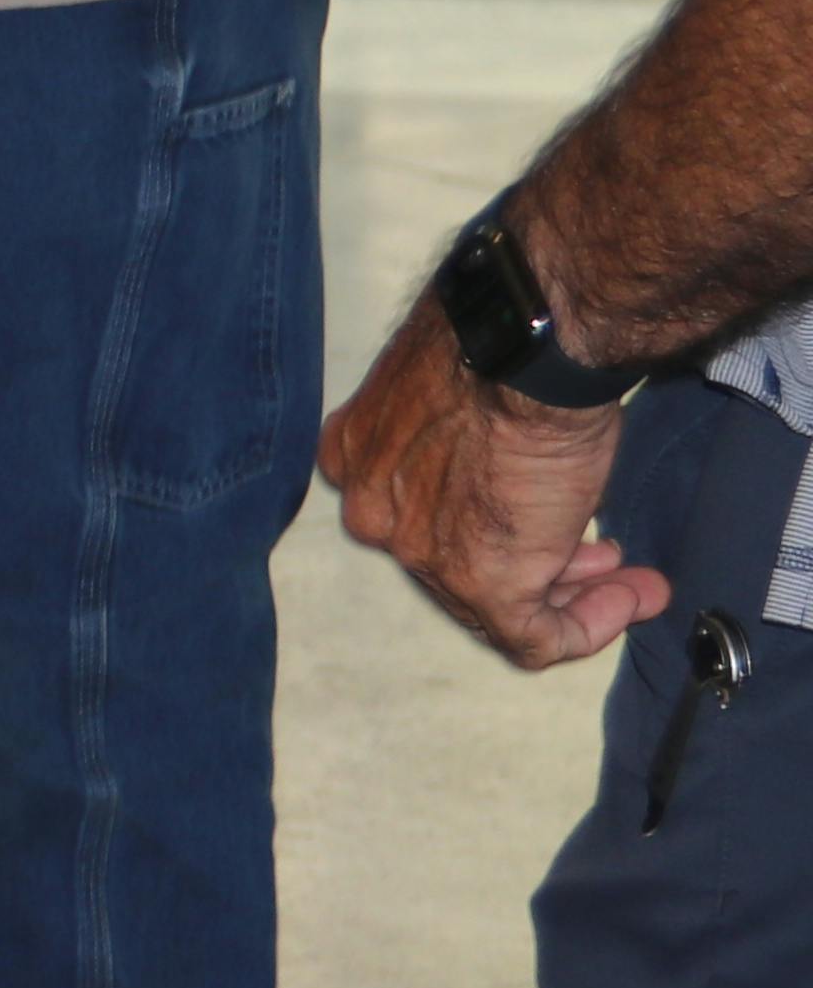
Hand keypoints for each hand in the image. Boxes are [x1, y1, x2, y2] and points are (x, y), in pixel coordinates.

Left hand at [323, 308, 663, 668]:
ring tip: (628, 581)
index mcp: (357, 455)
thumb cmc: (503, 352)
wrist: (526, 355)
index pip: (417, 514)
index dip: (484, 521)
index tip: (534, 516)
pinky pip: (532, 635)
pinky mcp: (480, 583)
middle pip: (456, 559)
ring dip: (571, 595)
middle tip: (595, 556)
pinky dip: (585, 626)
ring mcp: (421, 553)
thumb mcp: (455, 392)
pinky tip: (628, 597)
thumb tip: (503, 460)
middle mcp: (374, 509)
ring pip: (494, 602)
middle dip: (533, 559)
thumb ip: (458, 438)